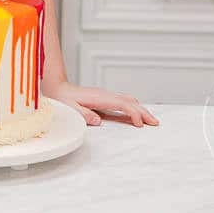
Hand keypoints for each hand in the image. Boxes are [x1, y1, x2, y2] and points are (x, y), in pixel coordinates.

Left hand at [44, 81, 158, 127]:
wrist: (57, 88)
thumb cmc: (63, 99)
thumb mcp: (71, 108)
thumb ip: (84, 114)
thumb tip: (98, 120)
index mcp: (99, 98)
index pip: (122, 104)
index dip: (133, 114)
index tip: (140, 124)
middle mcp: (105, 95)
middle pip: (130, 102)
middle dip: (143, 112)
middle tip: (155, 123)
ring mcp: (106, 95)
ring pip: (128, 100)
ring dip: (140, 109)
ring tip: (150, 120)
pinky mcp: (104, 98)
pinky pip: (123, 101)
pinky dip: (133, 106)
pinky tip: (136, 113)